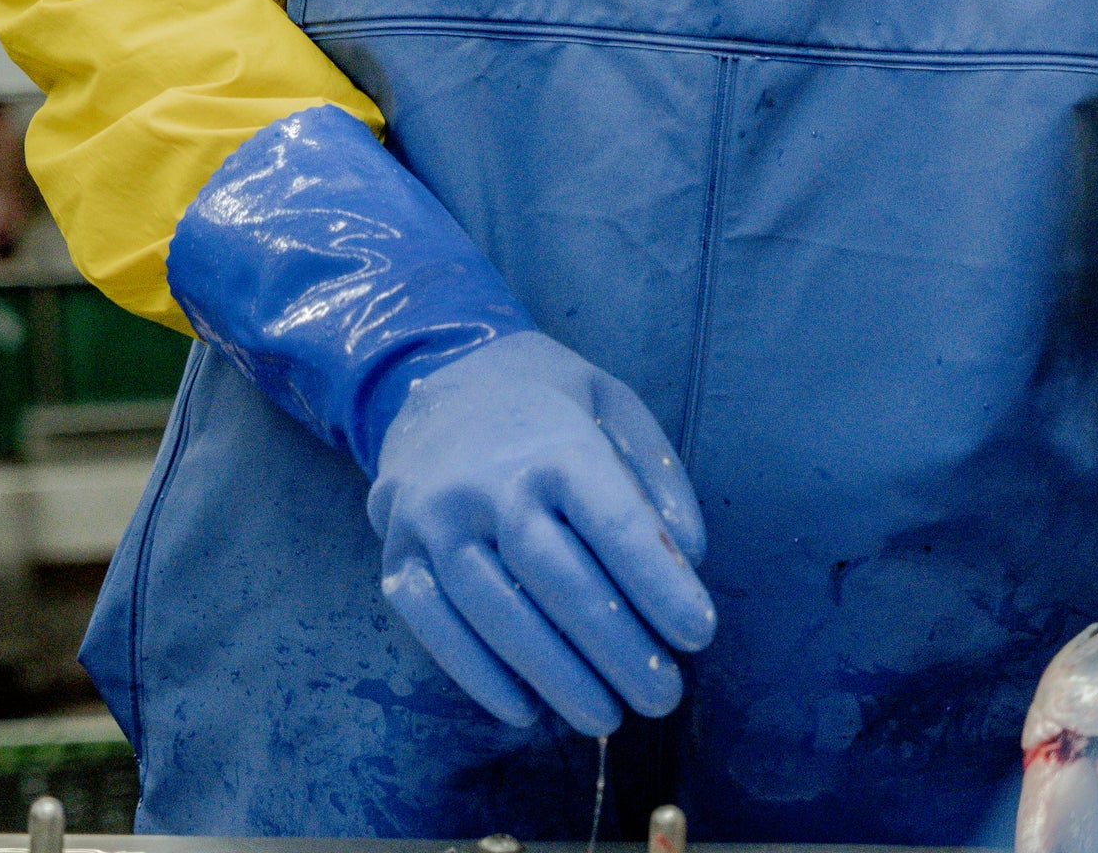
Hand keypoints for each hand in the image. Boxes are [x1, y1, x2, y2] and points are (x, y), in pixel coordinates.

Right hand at [366, 331, 717, 734]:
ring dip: (555, 676)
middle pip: (556, 580)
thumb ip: (656, 474)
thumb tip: (690, 557)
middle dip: (616, 647)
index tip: (699, 633)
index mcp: (554, 443)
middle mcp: (488, 484)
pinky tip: (526, 711)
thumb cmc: (548, 405)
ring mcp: (434, 523)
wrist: (434, 379)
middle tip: (663, 696)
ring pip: (496, 613)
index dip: (658, 583)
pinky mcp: (398, 556)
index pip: (613, 523)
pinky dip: (479, 676)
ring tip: (606, 718)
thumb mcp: (613, 404)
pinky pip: (434, 626)